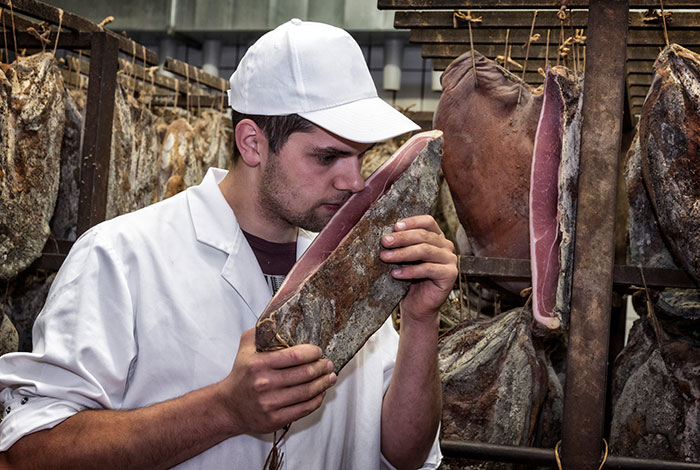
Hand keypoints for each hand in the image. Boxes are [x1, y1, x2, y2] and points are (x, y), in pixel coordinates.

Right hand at [218, 329, 336, 434]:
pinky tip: (321, 393)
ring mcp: (270, 403)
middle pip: (305, 374)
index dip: (312, 353)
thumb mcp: (246, 347)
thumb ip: (262, 331)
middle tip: (328, 364)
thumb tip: (281, 316)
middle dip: (321, 367)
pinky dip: (316, 400)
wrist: (229, 406)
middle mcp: (264, 384)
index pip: (295, 356)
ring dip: (323, 383)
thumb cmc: (242, 374)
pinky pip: (303, 409)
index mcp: (259, 364)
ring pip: (307, 392)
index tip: (319, 351)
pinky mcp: (275, 419)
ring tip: (330, 377)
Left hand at [379, 215, 457, 323]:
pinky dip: (410, 271)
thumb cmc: (408, 280)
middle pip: (424, 236)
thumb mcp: (404, 258)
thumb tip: (385, 235)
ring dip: (402, 253)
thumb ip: (401, 245)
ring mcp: (450, 260)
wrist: (417, 306)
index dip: (412, 222)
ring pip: (425, 251)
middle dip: (401, 238)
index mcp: (437, 238)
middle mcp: (446, 246)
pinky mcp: (450, 275)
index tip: (395, 226)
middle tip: (384, 242)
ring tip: (385, 257)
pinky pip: (428, 269)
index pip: (428, 222)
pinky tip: (395, 274)